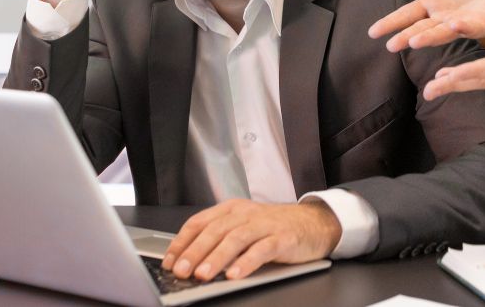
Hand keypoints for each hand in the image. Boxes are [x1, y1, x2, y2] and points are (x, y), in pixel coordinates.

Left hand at [160, 199, 340, 281]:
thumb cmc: (275, 228)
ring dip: (217, 257)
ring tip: (204, 275)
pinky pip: (263, 249)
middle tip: (181, 270)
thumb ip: (220, 239)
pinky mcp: (283, 238)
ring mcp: (265, 225)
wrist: (314, 223)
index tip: (169, 260)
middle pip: (215, 231)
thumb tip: (190, 261)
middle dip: (195, 252)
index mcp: (232, 209)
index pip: (200, 222)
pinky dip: (247, 262)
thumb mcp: (244, 227)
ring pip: (236, 239)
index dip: (182, 241)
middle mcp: (246, 214)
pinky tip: (235, 274)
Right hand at [369, 0, 484, 51]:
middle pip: (420, 29)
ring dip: (429, 38)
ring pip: (441, 33)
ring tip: (414, 41)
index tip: (373, 32)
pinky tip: (453, 25)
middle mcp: (442, 17)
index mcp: (431, 3)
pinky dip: (462, 28)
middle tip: (391, 46)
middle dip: (406, 37)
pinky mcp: (481, 25)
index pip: (406, 14)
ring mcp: (461, 23)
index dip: (391, 23)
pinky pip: (470, 28)